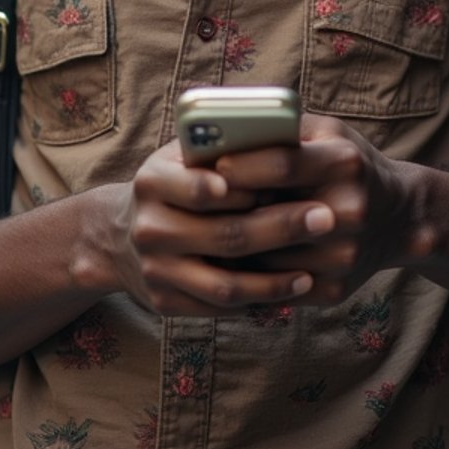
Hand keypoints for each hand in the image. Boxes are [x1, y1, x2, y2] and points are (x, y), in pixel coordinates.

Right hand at [104, 137, 343, 316]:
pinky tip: (291, 289)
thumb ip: (222, 147)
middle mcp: (149, 227)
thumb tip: (287, 140)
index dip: (246, 186)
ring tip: (311, 271)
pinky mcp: (165, 302)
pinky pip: (219, 308)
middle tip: (325, 218)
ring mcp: (156, 269)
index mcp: (152, 180)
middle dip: (281, 227)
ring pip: (225, 284)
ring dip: (274, 281)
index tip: (289, 184)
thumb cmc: (177, 183)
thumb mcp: (185, 156)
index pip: (204, 187)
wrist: (122, 236)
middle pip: (225, 235)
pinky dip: (258, 302)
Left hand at [213, 113, 432, 305]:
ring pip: (267, 258)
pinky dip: (247, 277)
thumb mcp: (327, 134)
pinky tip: (226, 263)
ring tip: (200, 236)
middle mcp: (348, 210)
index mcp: (344, 162)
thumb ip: (283, 129)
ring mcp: (343, 255)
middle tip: (193, 207)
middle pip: (271, 216)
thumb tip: (224, 130)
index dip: (243, 165)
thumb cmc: (348, 165)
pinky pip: (276, 286)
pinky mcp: (334, 289)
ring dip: (230, 250)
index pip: (283, 164)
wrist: (399, 218)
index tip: (212, 166)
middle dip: (228, 211)